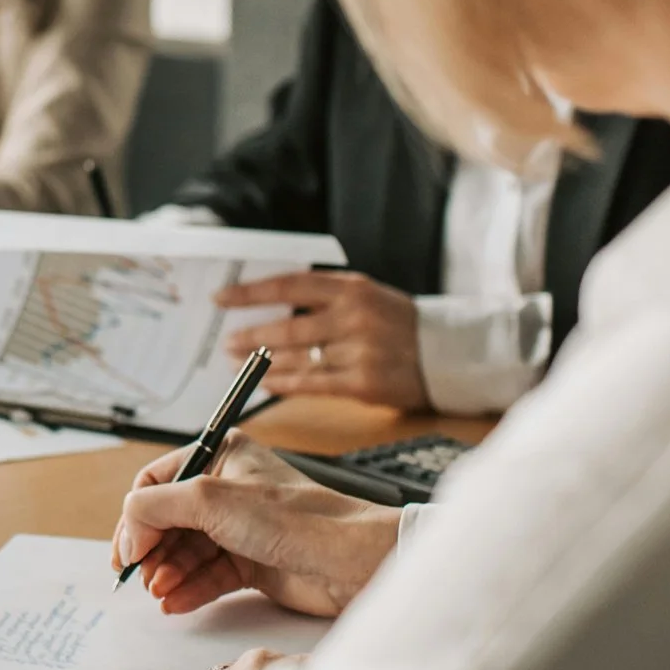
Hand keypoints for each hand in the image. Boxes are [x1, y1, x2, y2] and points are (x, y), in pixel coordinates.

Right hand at [110, 432, 399, 617]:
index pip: (157, 483)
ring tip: (161, 592)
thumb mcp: (210, 501)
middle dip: (151, 550)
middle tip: (140, 576)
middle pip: (167, 521)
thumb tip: (128, 526)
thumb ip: (156, 506)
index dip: (137, 516)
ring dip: (167, 573)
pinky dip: (187, 590)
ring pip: (185, 552)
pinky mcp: (251, 563)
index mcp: (221, 457)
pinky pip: (206, 576)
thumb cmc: (298, 519)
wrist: (351, 562)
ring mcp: (239, 528)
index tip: (128, 549)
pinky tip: (175, 602)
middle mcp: (228, 491)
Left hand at [217, 270, 426, 409]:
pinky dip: (285, 384)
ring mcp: (359, 351)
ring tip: (239, 363)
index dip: (250, 292)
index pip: (289, 285)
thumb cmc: (399, 323)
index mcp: (352, 288)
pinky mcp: (363, 383)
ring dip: (262, 362)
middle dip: (251, 335)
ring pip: (297, 358)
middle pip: (288, 327)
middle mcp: (353, 317)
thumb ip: (325, 298)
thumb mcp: (367, 296)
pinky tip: (266, 383)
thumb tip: (270, 307)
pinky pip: (312, 384)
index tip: (222, 298)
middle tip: (227, 341)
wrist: (448, 353)